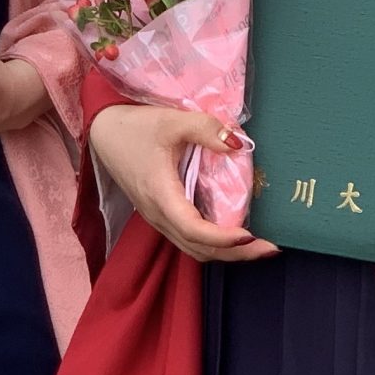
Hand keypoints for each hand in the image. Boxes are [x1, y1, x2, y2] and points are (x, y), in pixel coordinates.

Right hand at [91, 103, 276, 264]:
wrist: (104, 132)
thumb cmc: (136, 127)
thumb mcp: (172, 121)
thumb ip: (206, 129)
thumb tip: (239, 145)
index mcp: (160, 195)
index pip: (194, 230)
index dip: (223, 239)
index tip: (251, 236)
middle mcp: (158, 215)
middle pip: (199, 249)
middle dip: (236, 254)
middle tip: (270, 249)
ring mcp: (157, 218)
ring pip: (193, 249)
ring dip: (226, 253)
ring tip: (257, 247)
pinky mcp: (160, 215)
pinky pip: (188, 239)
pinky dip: (213, 244)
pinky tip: (233, 235)